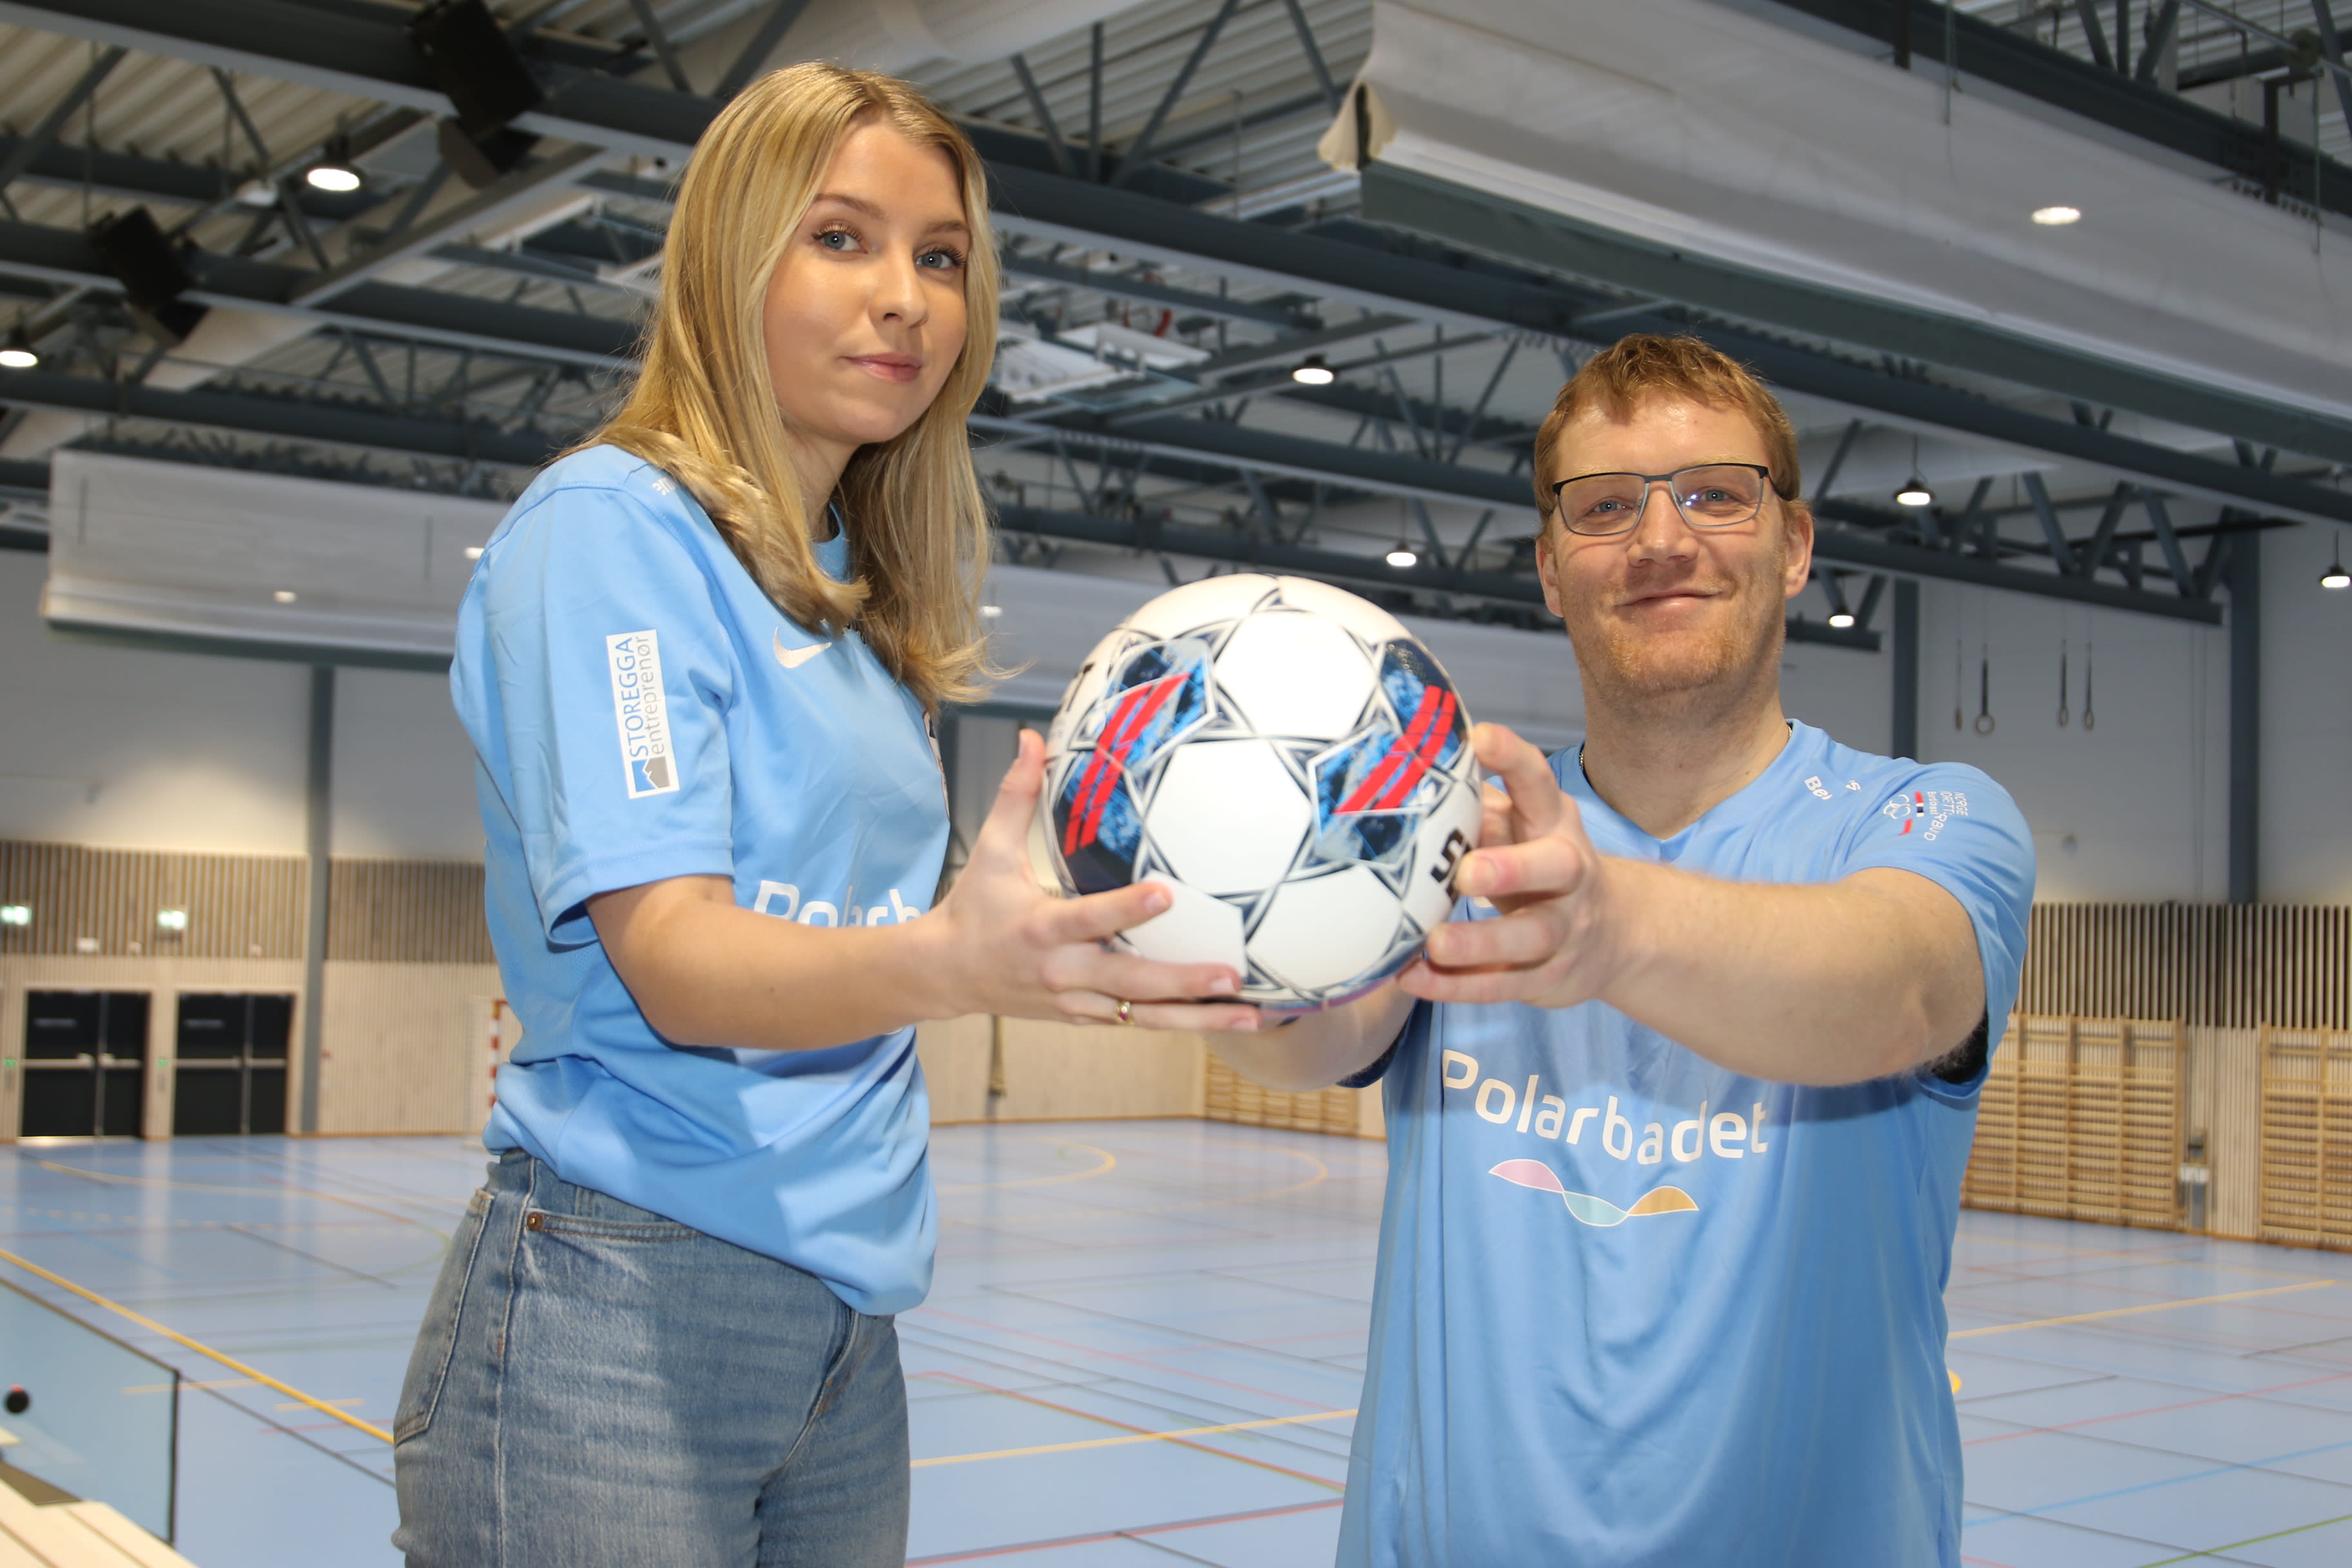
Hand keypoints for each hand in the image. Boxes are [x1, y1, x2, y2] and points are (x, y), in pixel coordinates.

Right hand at [922, 729, 1260, 1031]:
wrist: (945, 974)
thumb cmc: (975, 905)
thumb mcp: (989, 849)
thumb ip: (1016, 794)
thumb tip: (1032, 737)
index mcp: (1042, 927)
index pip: (1090, 918)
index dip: (1127, 909)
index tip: (1167, 893)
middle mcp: (1063, 970)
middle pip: (1129, 982)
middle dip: (1183, 981)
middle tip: (1232, 974)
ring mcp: (1075, 1000)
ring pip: (1141, 1015)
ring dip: (1197, 1018)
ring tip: (1249, 1016)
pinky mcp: (1083, 1017)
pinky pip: (1136, 1023)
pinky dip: (1180, 1024)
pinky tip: (1225, 1020)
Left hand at [1396, 723, 1627, 1009]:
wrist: (1615, 935)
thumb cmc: (1538, 863)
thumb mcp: (1520, 826)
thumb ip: (1474, 804)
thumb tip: (1399, 765)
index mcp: (1553, 824)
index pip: (1539, 783)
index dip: (1513, 759)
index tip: (1479, 737)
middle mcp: (1568, 874)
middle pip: (1553, 867)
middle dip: (1513, 868)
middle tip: (1466, 872)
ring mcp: (1562, 929)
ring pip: (1529, 938)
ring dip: (1481, 942)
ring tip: (1435, 944)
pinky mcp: (1545, 976)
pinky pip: (1501, 985)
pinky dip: (1456, 985)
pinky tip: (1414, 979)